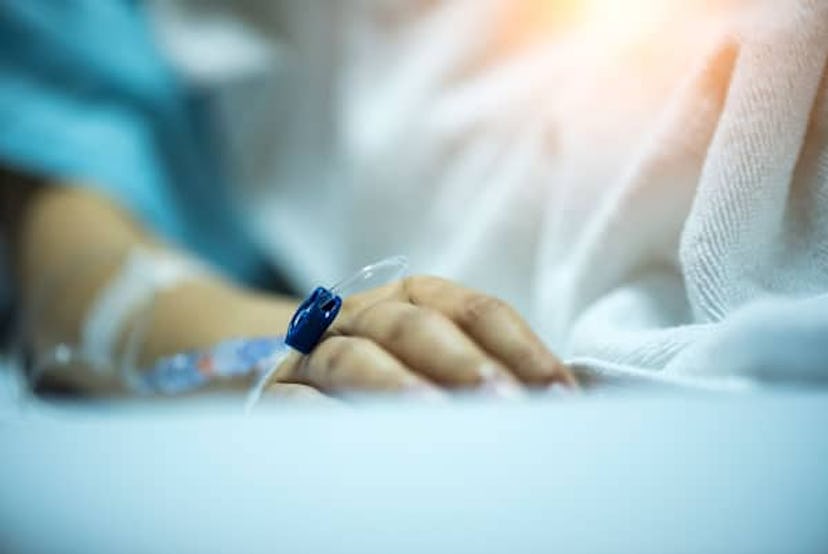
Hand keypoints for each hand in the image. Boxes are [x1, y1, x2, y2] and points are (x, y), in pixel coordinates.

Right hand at [266, 276, 574, 396]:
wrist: (303, 375)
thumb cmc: (393, 370)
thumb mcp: (441, 359)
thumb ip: (490, 370)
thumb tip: (557, 401)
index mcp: (416, 296)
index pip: (476, 311)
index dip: (520, 349)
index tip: (559, 394)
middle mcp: (367, 313)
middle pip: (415, 326)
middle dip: (464, 364)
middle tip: (505, 403)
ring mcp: (319, 349)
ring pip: (357, 357)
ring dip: (398, 385)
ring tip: (436, 416)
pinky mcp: (283, 391)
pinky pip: (302, 402)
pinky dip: (331, 416)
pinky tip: (367, 439)